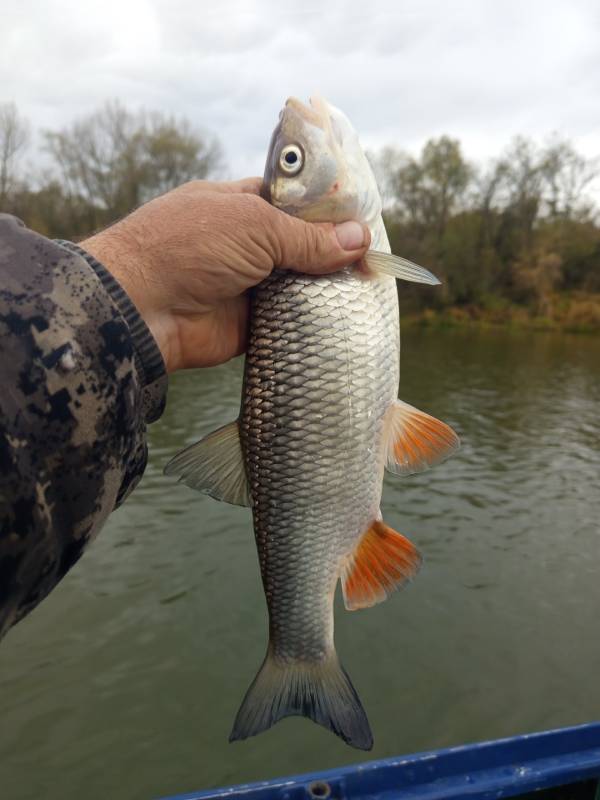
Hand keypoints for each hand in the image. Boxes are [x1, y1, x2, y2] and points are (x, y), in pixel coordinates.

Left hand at [81, 178, 369, 371]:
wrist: (140, 307)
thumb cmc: (189, 247)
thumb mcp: (254, 226)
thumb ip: (308, 238)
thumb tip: (360, 239)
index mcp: (244, 205)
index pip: (297, 204)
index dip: (331, 212)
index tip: (367, 221)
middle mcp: (249, 244)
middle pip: (304, 247)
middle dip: (336, 254)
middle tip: (377, 262)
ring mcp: (250, 285)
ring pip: (301, 286)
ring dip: (328, 290)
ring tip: (372, 291)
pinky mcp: (251, 325)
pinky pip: (291, 323)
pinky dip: (314, 323)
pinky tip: (348, 321)